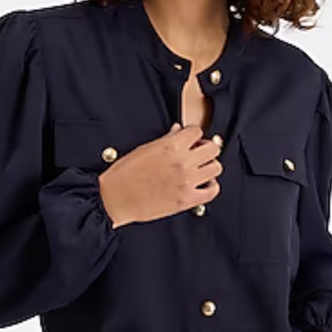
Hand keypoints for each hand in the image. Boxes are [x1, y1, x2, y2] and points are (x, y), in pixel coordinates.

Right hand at [98, 123, 222, 227]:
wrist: (115, 198)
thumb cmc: (124, 175)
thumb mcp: (144, 149)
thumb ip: (166, 140)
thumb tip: (177, 132)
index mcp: (171, 146)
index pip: (197, 131)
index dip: (194, 135)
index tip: (191, 141)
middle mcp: (182, 162)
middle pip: (213, 148)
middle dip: (206, 149)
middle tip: (198, 154)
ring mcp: (187, 181)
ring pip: (216, 168)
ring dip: (209, 167)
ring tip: (200, 170)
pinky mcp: (187, 200)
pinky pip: (212, 191)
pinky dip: (211, 187)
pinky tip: (204, 184)